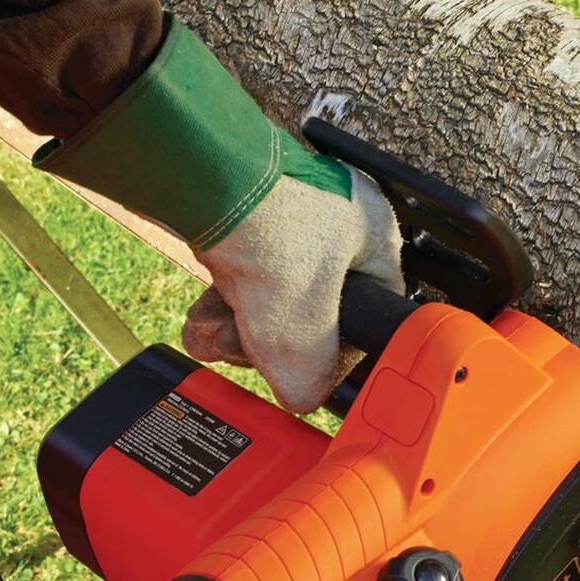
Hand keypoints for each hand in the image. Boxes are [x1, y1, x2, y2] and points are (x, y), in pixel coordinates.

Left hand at [182, 149, 401, 411]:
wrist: (204, 183)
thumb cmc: (268, 237)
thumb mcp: (300, 337)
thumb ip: (312, 382)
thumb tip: (304, 396)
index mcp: (375, 239)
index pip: (371, 316)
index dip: (337, 353)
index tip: (308, 371)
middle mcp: (337, 220)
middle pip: (311, 309)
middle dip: (269, 340)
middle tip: (249, 348)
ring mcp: (288, 214)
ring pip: (270, 294)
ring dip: (239, 324)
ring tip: (217, 330)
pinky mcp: (245, 214)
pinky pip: (241, 273)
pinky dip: (221, 299)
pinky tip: (206, 315)